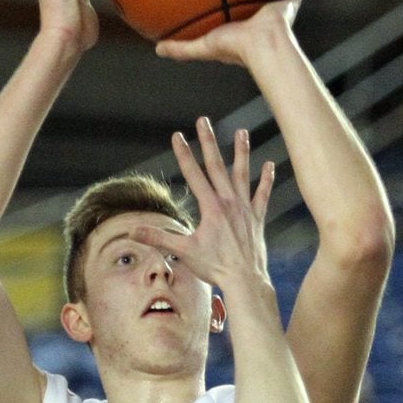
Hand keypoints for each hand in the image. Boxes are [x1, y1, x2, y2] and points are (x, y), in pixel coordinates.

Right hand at [135, 119, 273, 294]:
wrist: (246, 281)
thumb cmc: (215, 267)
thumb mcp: (183, 252)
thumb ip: (158, 238)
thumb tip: (132, 232)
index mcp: (211, 207)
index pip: (193, 174)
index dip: (184, 154)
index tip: (177, 135)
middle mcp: (229, 202)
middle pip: (216, 166)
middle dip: (208, 142)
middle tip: (204, 121)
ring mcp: (245, 209)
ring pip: (242, 174)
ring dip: (241, 152)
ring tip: (241, 132)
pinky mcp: (257, 218)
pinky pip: (262, 194)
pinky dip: (266, 180)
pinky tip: (270, 164)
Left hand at [156, 0, 306, 66]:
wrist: (262, 46)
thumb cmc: (236, 48)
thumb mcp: (202, 46)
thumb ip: (181, 48)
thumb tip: (157, 48)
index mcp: (238, 26)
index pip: (229, 10)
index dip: (224, 0)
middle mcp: (256, 16)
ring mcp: (272, 9)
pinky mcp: (287, 4)